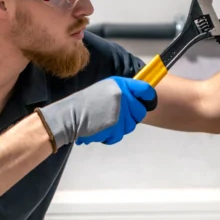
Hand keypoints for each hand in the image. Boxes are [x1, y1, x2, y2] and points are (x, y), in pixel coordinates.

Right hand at [36, 76, 156, 149]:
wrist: (69, 116)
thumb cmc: (85, 103)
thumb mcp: (104, 89)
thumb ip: (121, 92)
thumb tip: (138, 99)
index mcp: (120, 84)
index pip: (145, 89)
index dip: (150, 97)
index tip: (149, 101)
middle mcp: (123, 96)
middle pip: (140, 111)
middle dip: (131, 117)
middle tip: (117, 116)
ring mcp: (120, 112)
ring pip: (131, 125)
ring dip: (120, 127)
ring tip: (104, 121)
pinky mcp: (116, 126)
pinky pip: (120, 135)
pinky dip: (111, 135)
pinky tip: (101, 128)